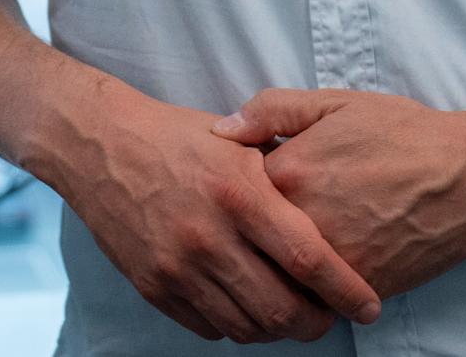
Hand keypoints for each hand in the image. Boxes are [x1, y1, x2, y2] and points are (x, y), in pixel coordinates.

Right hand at [39, 93, 382, 342]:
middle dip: (316, 323)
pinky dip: (235, 325)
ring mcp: (177, 266)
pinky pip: (209, 327)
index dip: (346, 291)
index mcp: (239, 193)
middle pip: (282, 310)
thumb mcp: (236, 141)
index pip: (308, 259)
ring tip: (287, 311)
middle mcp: (208, 235)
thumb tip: (332, 212)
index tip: (368, 305)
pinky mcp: (152, 285)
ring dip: (276, 329)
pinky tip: (243, 304)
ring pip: (247, 328)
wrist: (97, 143)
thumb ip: (283, 175)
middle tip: (328, 315)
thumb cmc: (173, 137)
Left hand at [211, 89, 465, 298]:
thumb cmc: (404, 133)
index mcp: (288, 173)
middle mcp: (303, 222)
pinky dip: (306, 290)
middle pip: (247, 240)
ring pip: (276, 276)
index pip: (229, 191)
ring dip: (270, 268)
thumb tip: (219, 130)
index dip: (231, 188)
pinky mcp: (358, 289)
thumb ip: (271, 110)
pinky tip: (310, 271)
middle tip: (253, 223)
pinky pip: (314, 299)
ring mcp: (331, 262)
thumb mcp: (335, 102)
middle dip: (245, 234)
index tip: (238, 184)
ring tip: (279, 251)